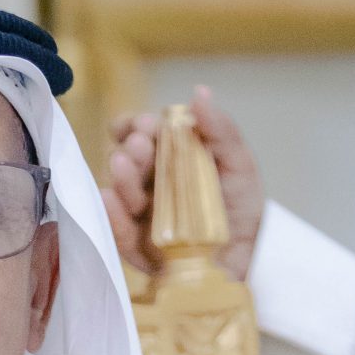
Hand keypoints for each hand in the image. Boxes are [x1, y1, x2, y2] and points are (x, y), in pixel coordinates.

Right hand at [102, 85, 264, 281]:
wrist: (246, 262)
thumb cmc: (239, 211)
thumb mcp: (239, 165)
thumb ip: (221, 130)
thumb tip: (198, 92)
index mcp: (168, 158)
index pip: (140, 133)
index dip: (135, 125)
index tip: (142, 124)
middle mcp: (148, 183)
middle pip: (128, 159)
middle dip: (131, 148)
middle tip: (140, 145)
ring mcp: (138, 215)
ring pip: (119, 192)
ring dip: (120, 176)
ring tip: (123, 165)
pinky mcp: (134, 248)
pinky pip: (116, 231)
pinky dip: (111, 215)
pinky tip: (109, 198)